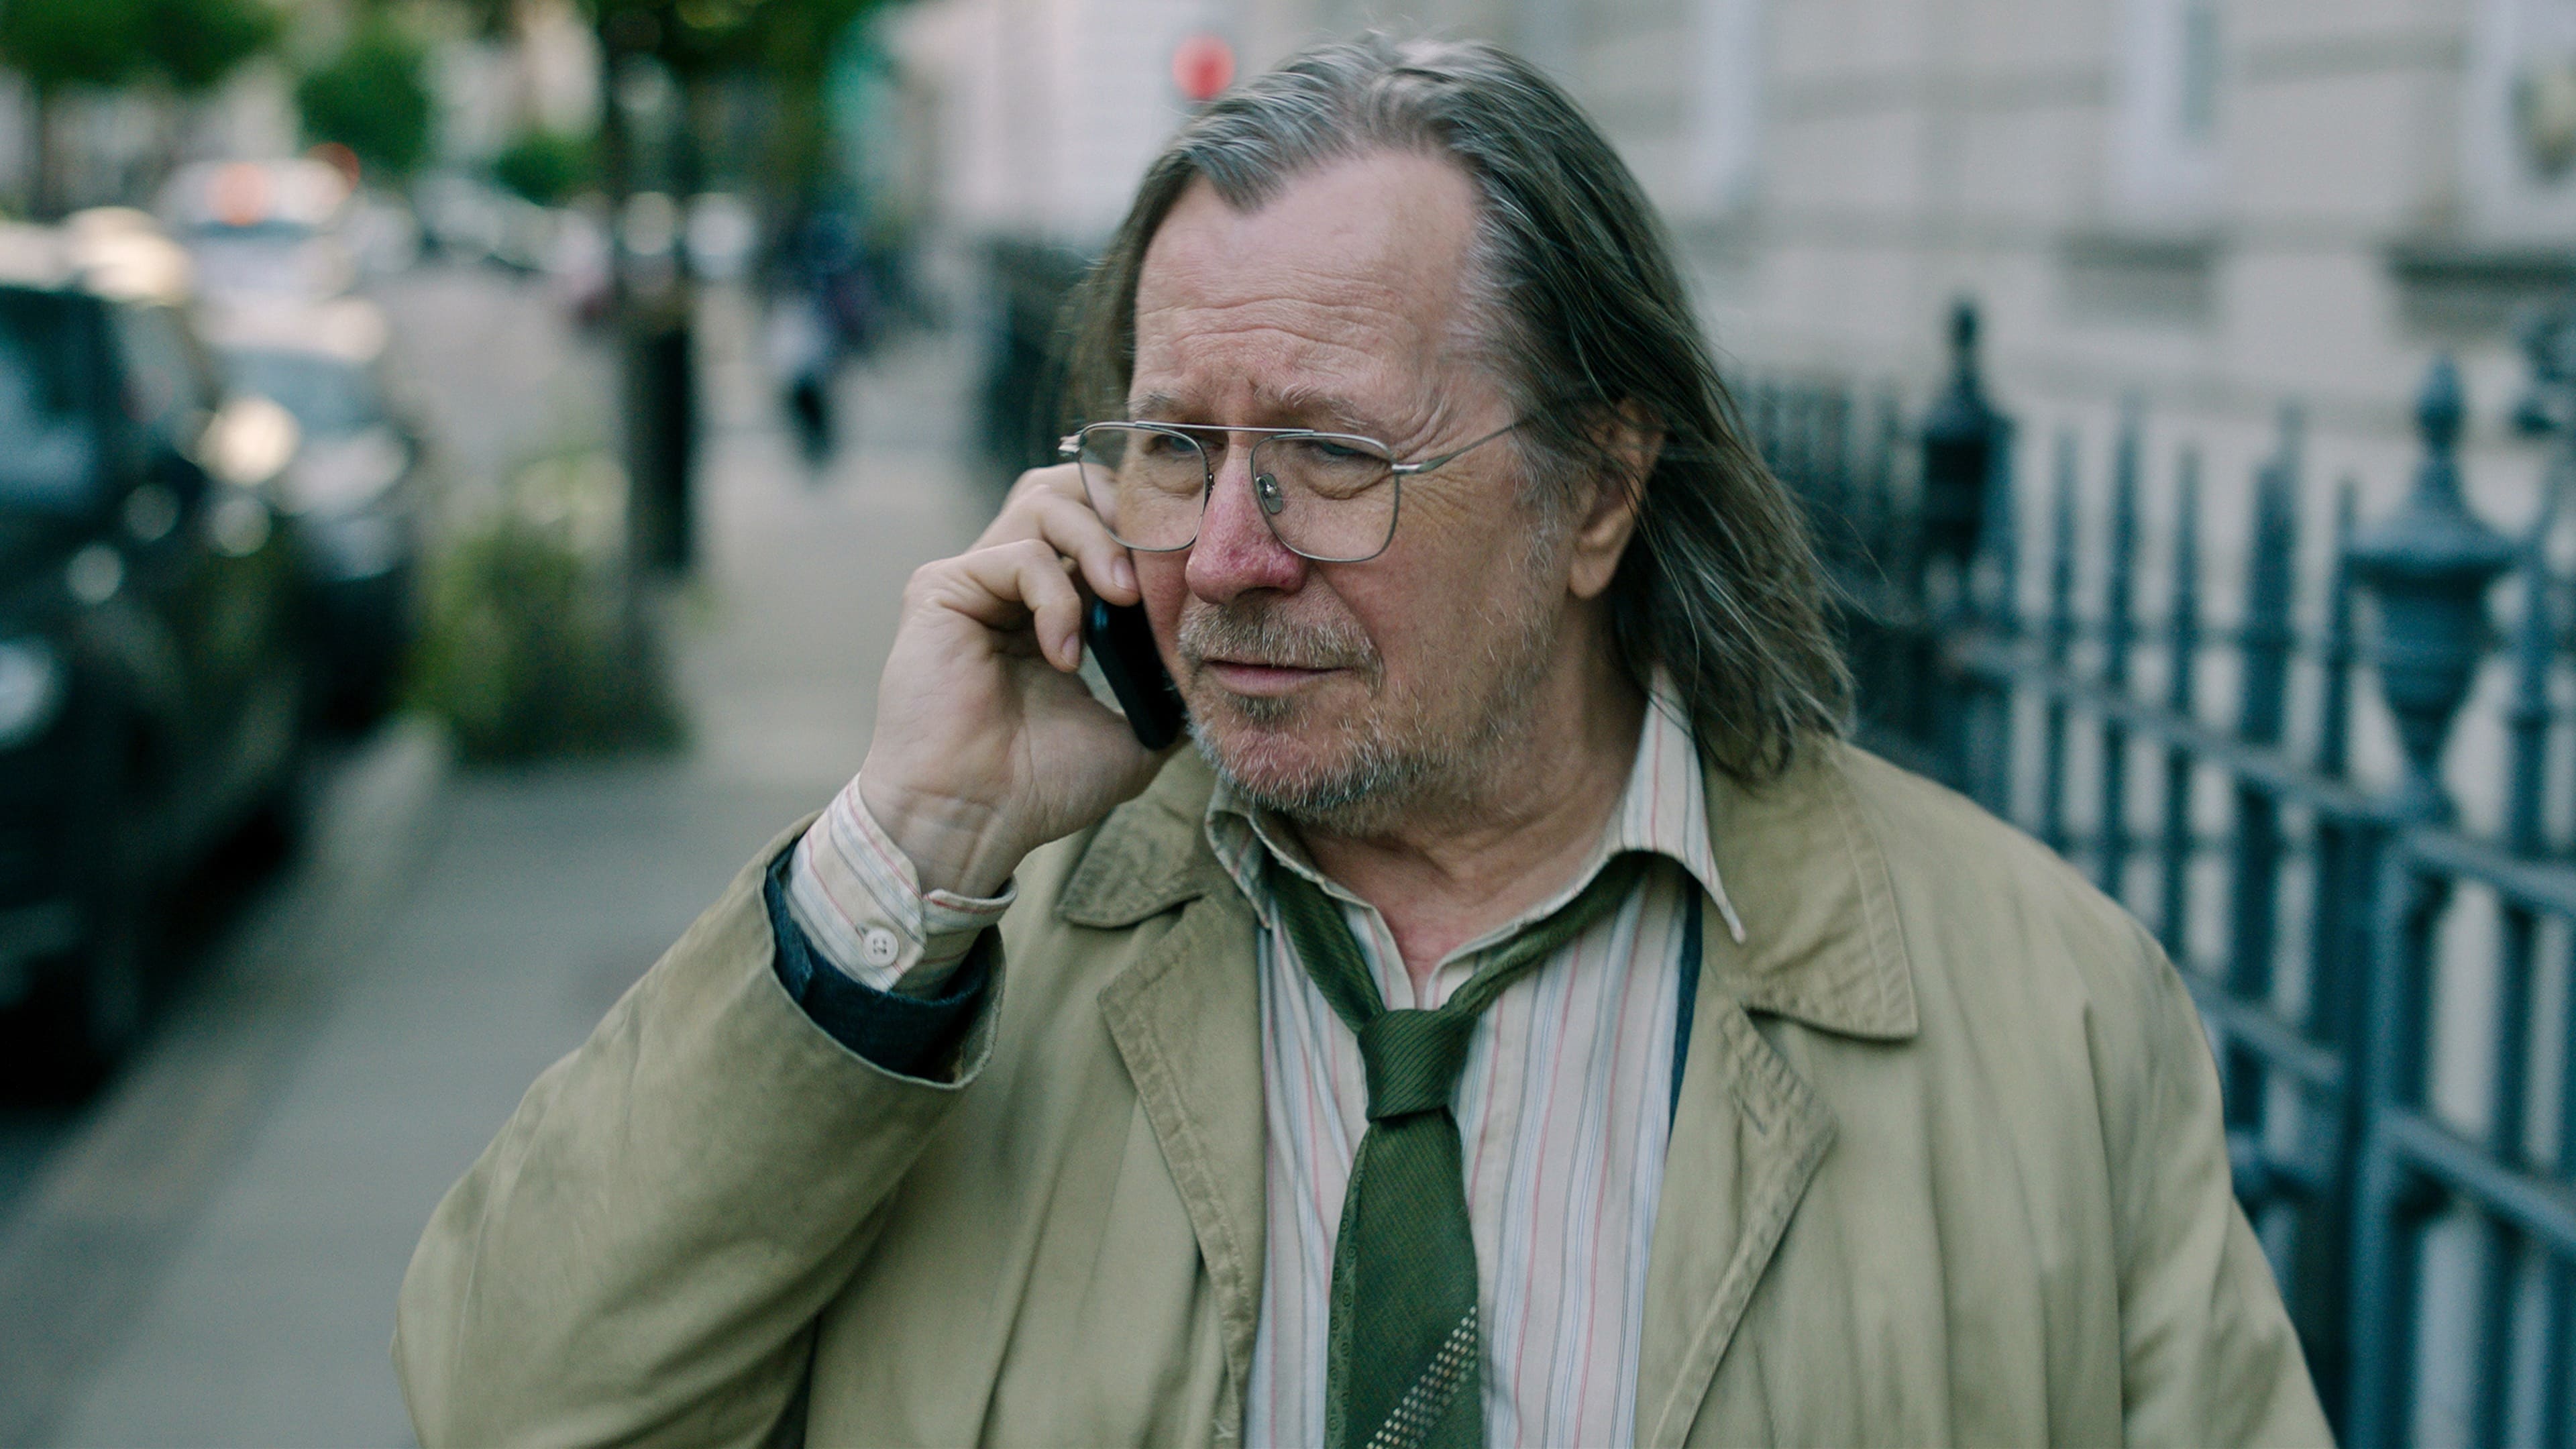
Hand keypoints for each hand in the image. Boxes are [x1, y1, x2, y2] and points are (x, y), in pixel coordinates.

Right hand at [855, 463, 1173, 897]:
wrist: (972, 821)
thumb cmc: (1039, 787)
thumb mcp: (1133, 735)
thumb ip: (1166, 690)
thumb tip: (1219, 668)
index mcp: (1053, 604)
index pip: (1102, 522)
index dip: (1149, 525)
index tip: (1195, 554)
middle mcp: (1010, 580)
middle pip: (1069, 486)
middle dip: (1123, 508)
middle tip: (1162, 553)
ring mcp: (975, 580)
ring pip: (1044, 500)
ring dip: (1099, 540)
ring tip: (1125, 597)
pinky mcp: (942, 588)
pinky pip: (1017, 554)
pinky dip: (1057, 596)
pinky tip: (1065, 654)